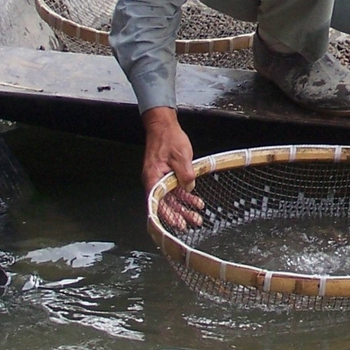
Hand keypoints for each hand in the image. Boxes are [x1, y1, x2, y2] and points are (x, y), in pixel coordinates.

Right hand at [142, 107, 202, 231]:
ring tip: (196, 216)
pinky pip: (175, 189)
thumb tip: (189, 189)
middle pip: (166, 203)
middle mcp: (155, 180)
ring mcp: (160, 178)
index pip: (158, 202)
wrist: (164, 125)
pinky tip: (195, 201)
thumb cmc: (168, 138)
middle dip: (178, 215)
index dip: (167, 215)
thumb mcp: (181, 156)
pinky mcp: (166, 175)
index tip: (177, 223)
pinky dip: (185, 195)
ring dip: (184, 207)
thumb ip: (185, 175)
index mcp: (154, 178)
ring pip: (172, 198)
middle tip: (190, 224)